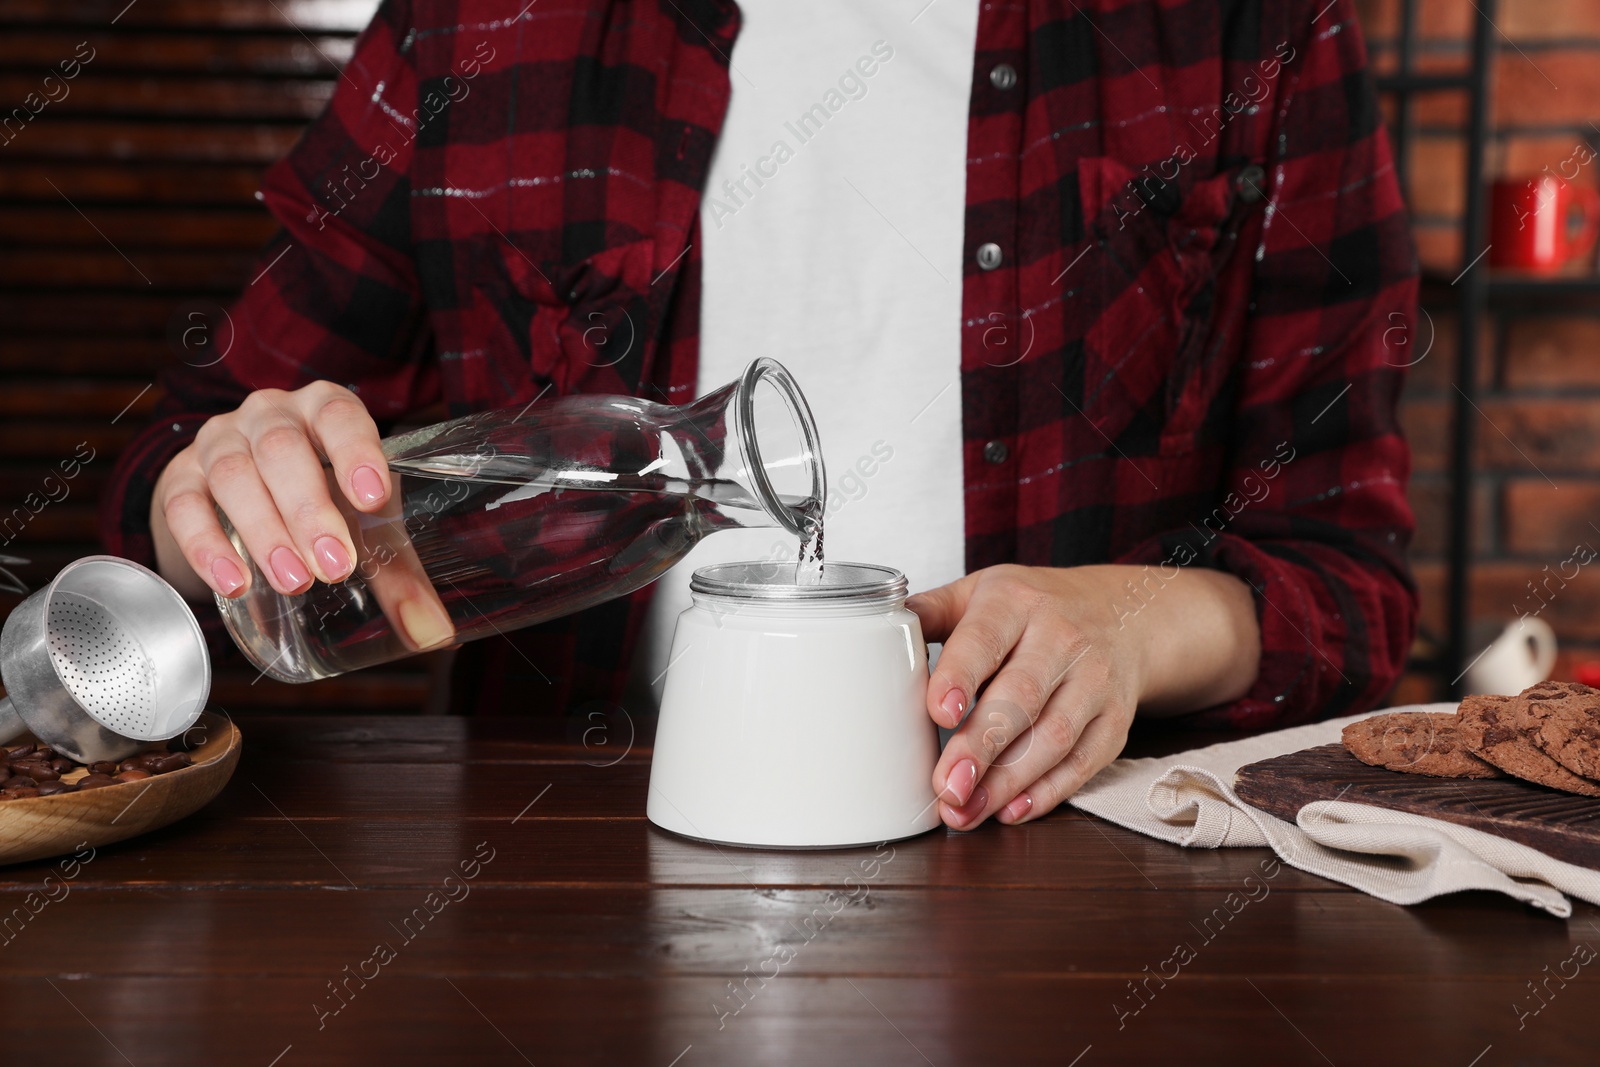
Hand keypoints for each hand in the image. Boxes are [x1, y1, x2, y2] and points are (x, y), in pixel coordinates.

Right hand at [150, 382, 454, 648]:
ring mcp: (219, 442)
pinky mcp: (179, 478)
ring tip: (293, 581)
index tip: (373, 499)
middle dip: (309, 511)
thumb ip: (398, 576)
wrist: (235, 495)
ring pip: (233, 474)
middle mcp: (270, 415)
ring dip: (264, 531)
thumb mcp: (361, 524)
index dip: (356, 452)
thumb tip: (434, 635)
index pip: (340, 415)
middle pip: (283, 449)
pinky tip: (232, 582)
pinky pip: (183, 505)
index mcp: (325, 410)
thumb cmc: (318, 496)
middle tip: (334, 567)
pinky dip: (206, 545)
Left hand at [906, 563, 1258, 830]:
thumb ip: (931, 614)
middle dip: (980, 748)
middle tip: (946, 787)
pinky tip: (1012, 810)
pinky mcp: (1114, 720)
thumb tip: (879, 630)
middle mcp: (1062, 638)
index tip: (938, 712)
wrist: (1124, 614)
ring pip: (1054, 737)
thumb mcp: (982, 593)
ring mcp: (1094, 680)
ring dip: (1008, 782)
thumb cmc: (1035, 609)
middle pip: (1020, 698)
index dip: (962, 676)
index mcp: (1016, 601)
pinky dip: (1048, 792)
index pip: (986, 639)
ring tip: (966, 810)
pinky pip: (1084, 762)